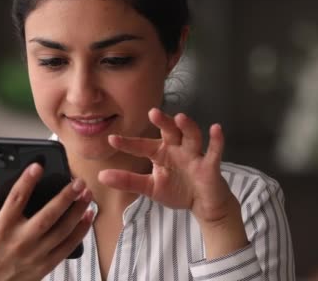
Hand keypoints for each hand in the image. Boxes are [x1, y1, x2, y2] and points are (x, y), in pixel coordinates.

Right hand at [0, 163, 92, 280]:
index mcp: (2, 227)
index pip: (16, 199)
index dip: (27, 181)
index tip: (38, 166)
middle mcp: (20, 241)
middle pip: (47, 216)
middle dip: (65, 197)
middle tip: (78, 182)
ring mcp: (35, 254)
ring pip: (62, 231)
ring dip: (77, 211)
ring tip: (87, 195)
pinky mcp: (46, 264)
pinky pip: (68, 246)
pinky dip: (81, 231)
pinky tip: (88, 216)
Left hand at [98, 108, 235, 224]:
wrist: (204, 205)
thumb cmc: (178, 190)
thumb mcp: (150, 187)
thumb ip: (128, 181)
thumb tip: (101, 176)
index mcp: (161, 152)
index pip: (142, 145)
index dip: (128, 143)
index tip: (111, 139)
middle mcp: (177, 149)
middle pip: (170, 131)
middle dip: (163, 121)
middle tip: (152, 112)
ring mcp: (194, 155)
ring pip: (191, 136)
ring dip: (187, 126)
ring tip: (180, 117)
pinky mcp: (210, 165)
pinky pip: (214, 151)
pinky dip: (216, 140)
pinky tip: (216, 128)